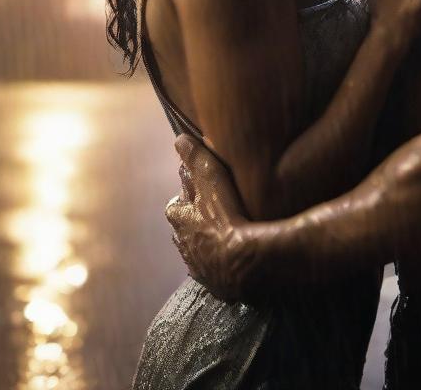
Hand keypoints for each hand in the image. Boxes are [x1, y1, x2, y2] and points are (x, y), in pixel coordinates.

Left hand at [166, 134, 259, 300]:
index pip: (177, 203)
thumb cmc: (225, 216)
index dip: (189, 195)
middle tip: (216, 213)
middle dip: (196, 221)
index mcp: (179, 217)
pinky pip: (214, 270)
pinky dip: (221, 263)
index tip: (202, 190)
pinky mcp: (215, 283)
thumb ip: (194, 157)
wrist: (243, 264)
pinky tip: (234, 259)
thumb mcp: (210, 177)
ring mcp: (198, 266)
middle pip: (185, 228)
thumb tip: (179, 138)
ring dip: (208, 243)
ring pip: (198, 250)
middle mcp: (183, 243)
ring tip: (227, 236)